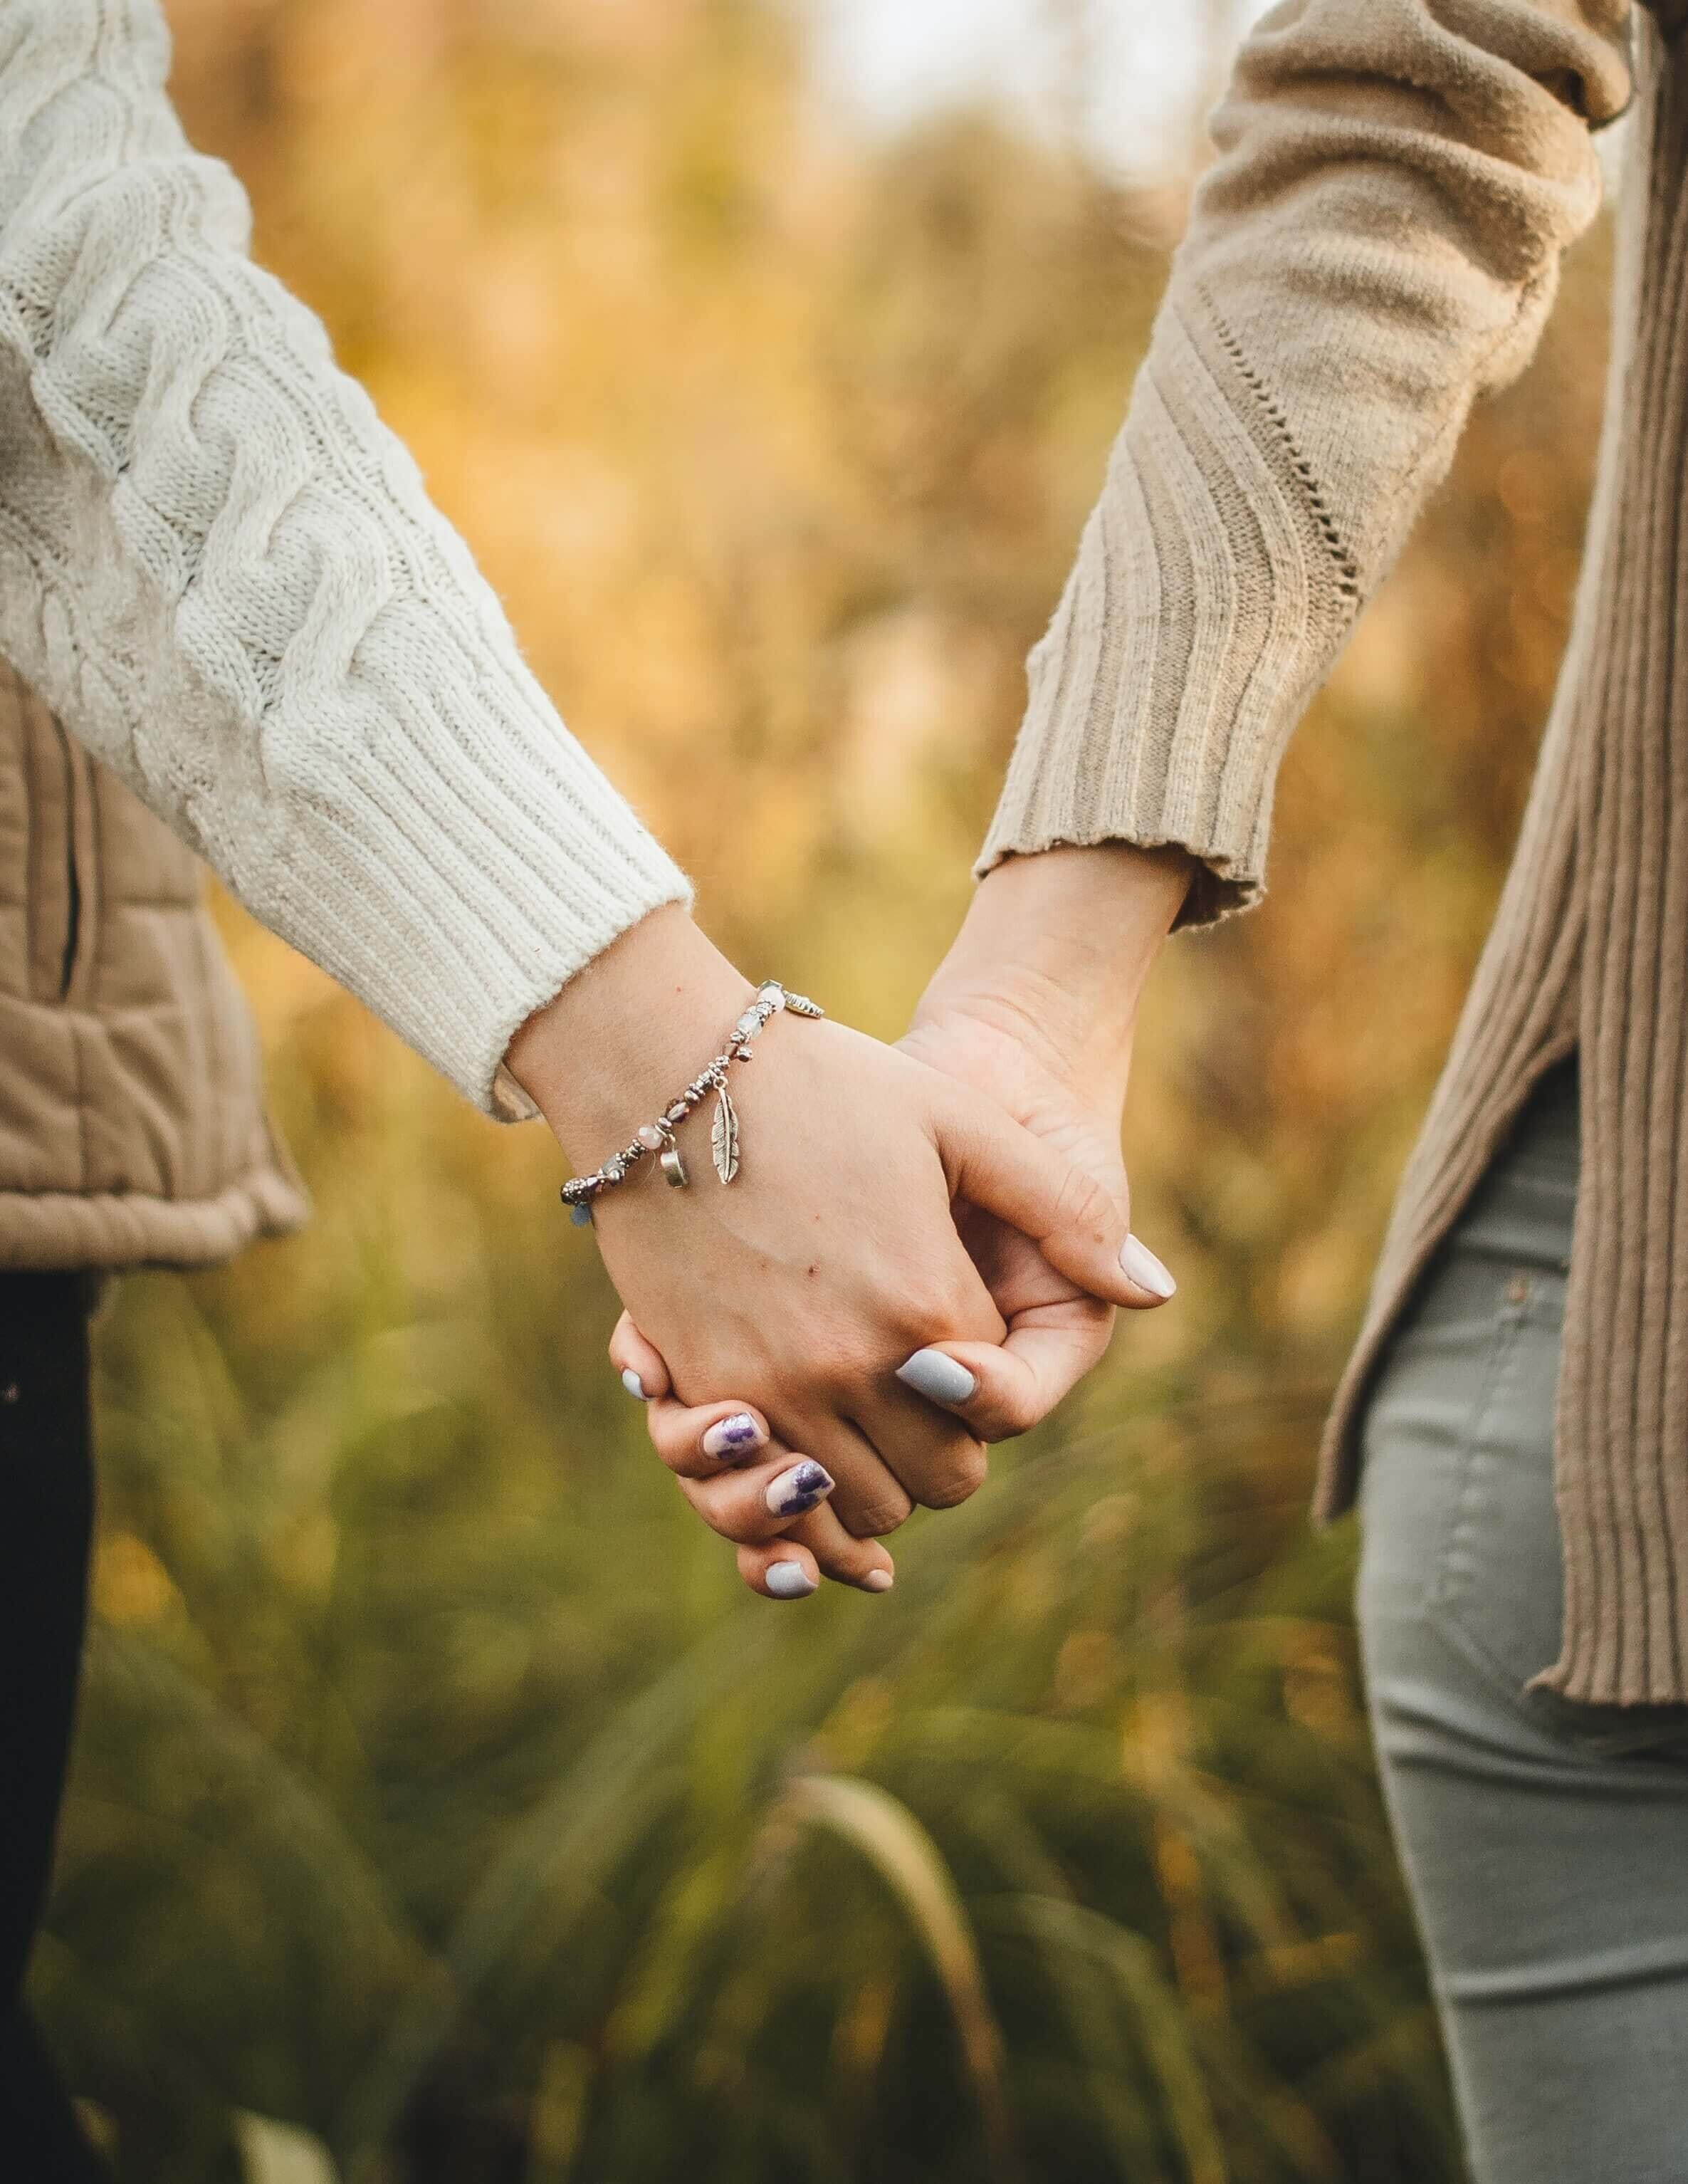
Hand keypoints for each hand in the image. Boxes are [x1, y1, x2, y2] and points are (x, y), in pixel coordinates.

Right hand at [603, 846, 1193, 1596]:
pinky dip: (781, 1497)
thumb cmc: (829, 1083)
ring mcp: (761, 1386)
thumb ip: (1068, 1213)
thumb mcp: (966, 1127)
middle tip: (922, 1387)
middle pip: (932, 1483)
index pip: (987, 1416)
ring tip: (865, 1416)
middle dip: (940, 1448)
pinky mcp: (693, 1385)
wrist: (671, 1065)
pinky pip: (751, 1495)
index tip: (958, 1331)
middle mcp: (846, 1368)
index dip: (982, 1380)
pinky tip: (792, 1462)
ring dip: (869, 1479)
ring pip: (848, 1508)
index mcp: (924, 1308)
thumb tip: (1157, 1291)